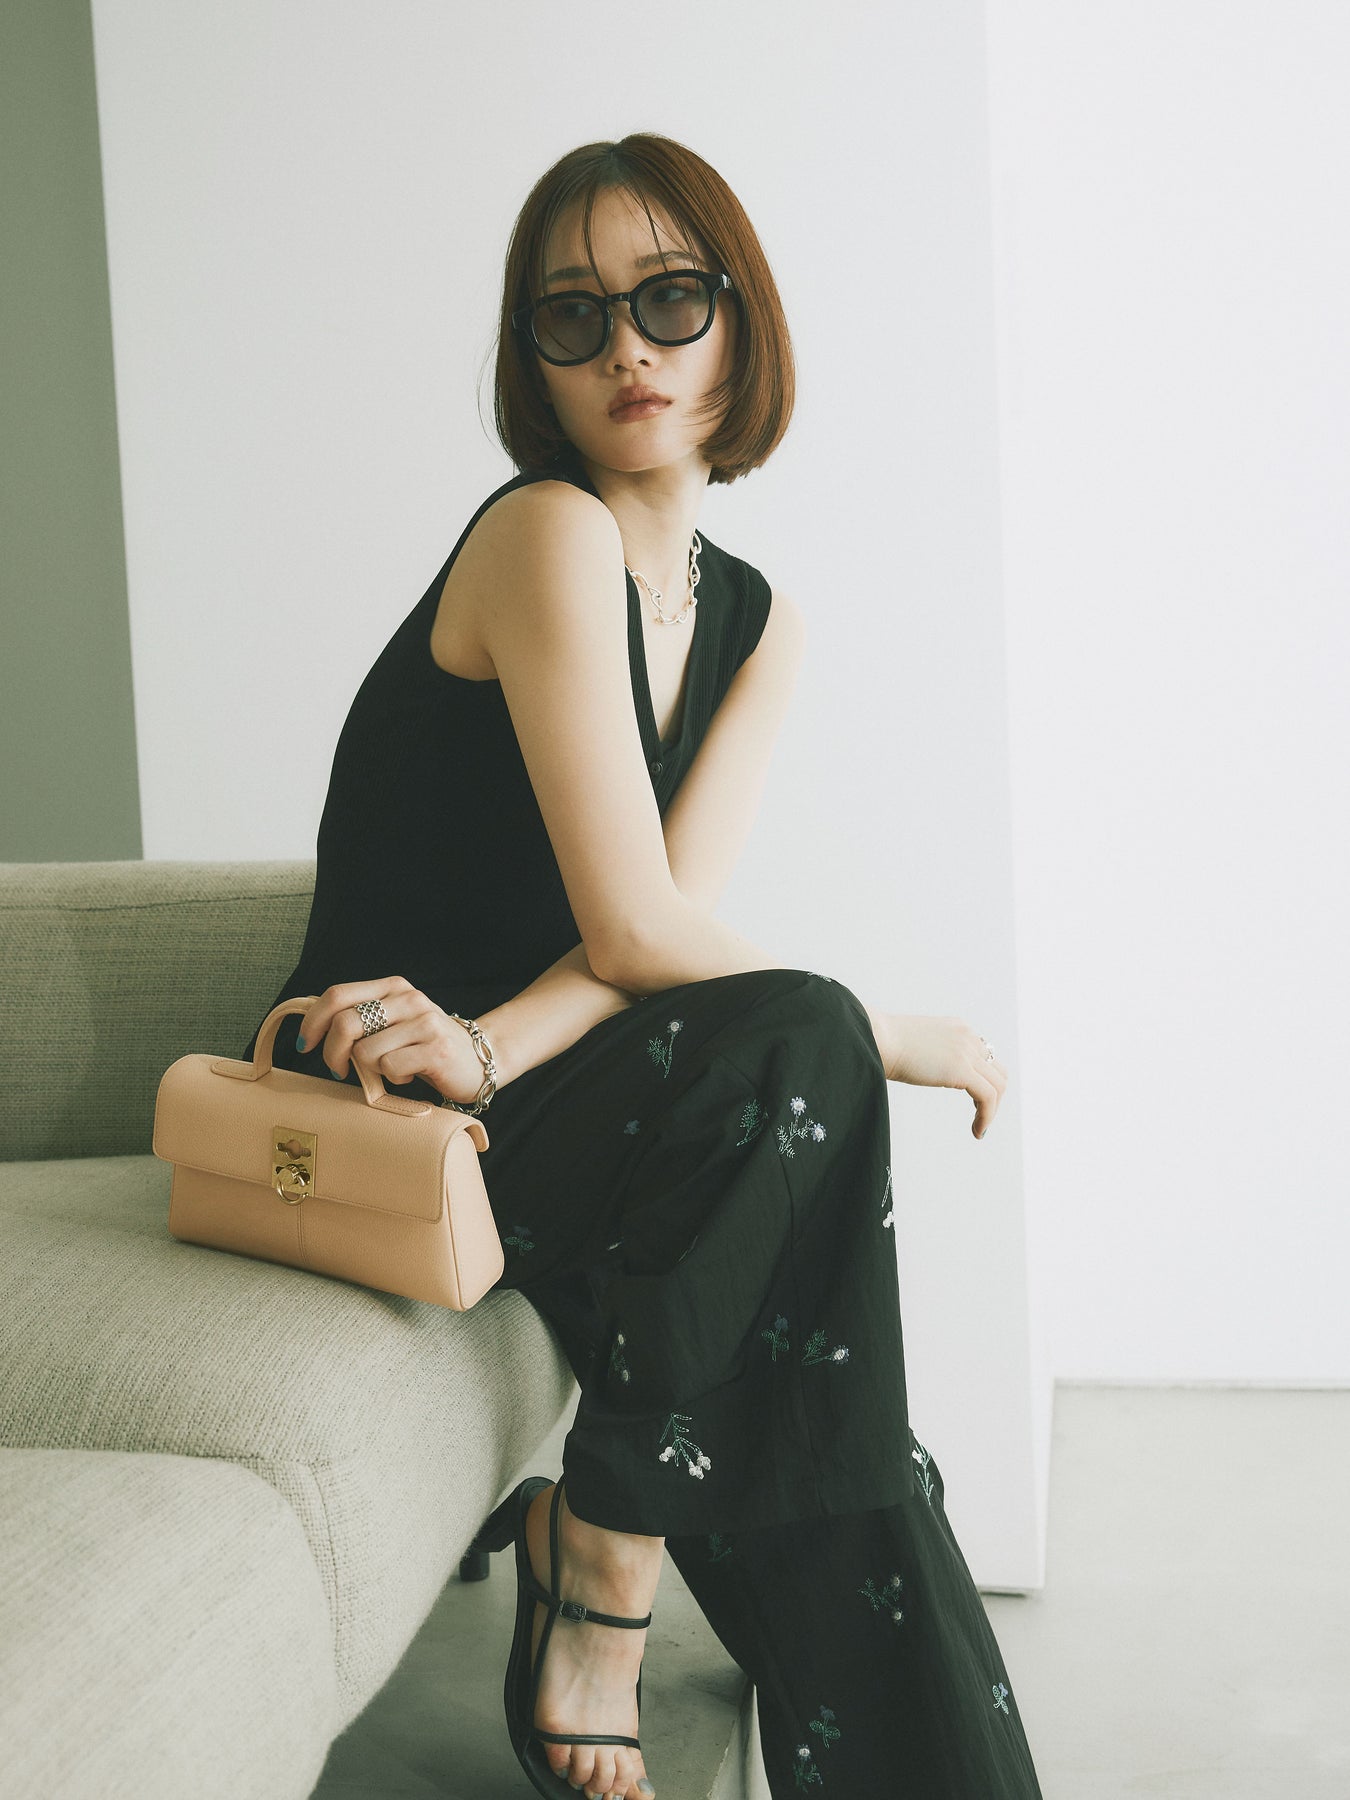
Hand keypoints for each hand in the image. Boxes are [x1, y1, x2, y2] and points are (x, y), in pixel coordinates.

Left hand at [296, 978, 487, 1106]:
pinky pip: (389, 1068)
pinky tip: (409, 1074)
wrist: (480, 1060)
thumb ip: (362, 1017)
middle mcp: (408, 999)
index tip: (306, 1044)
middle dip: (331, 1053)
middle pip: (346, 1023)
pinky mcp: (435, 1049)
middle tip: (336, 1071)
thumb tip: (313, 1022)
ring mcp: (424, 1023)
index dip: (312, 1020)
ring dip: (369, 1070)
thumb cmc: (426, 1046)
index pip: (338, 994)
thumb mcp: (394, 1022)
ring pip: (365, 1051)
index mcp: (393, 987)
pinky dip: (393, 1079)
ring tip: (391, 1069)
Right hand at [872, 1010, 1007, 1140]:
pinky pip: (987, 1097)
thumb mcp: (916, 1044)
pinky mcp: (961, 1069)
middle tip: (980, 1116)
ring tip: (979, 1128)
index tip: (975, 1101)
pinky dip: (987, 1117)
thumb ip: (931, 1054)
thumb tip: (927, 1069)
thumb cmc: (882, 1044)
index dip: (984, 1081)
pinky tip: (977, 1131)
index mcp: (958, 1029)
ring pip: (998, 1086)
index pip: (986, 1056)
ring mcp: (966, 1051)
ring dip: (992, 1111)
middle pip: (998, 1071)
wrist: (874, 1038)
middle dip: (993, 1097)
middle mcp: (967, 1037)